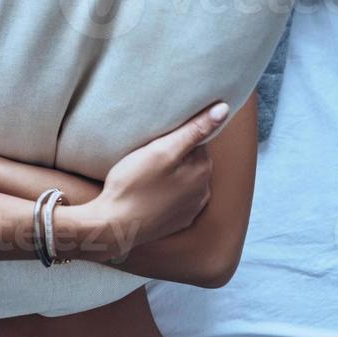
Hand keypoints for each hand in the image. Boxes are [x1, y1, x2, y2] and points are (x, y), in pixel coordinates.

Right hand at [78, 102, 228, 261]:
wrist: (113, 227)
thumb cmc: (133, 185)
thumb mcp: (162, 150)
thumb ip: (194, 129)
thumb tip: (224, 109)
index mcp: (202, 170)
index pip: (198, 140)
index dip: (177, 134)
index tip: (158, 137)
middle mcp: (203, 191)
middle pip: (192, 160)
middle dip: (176, 153)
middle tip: (149, 152)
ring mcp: (191, 209)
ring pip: (185, 179)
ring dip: (172, 173)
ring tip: (147, 171)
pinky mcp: (177, 221)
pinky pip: (177, 198)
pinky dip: (167, 192)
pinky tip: (149, 191)